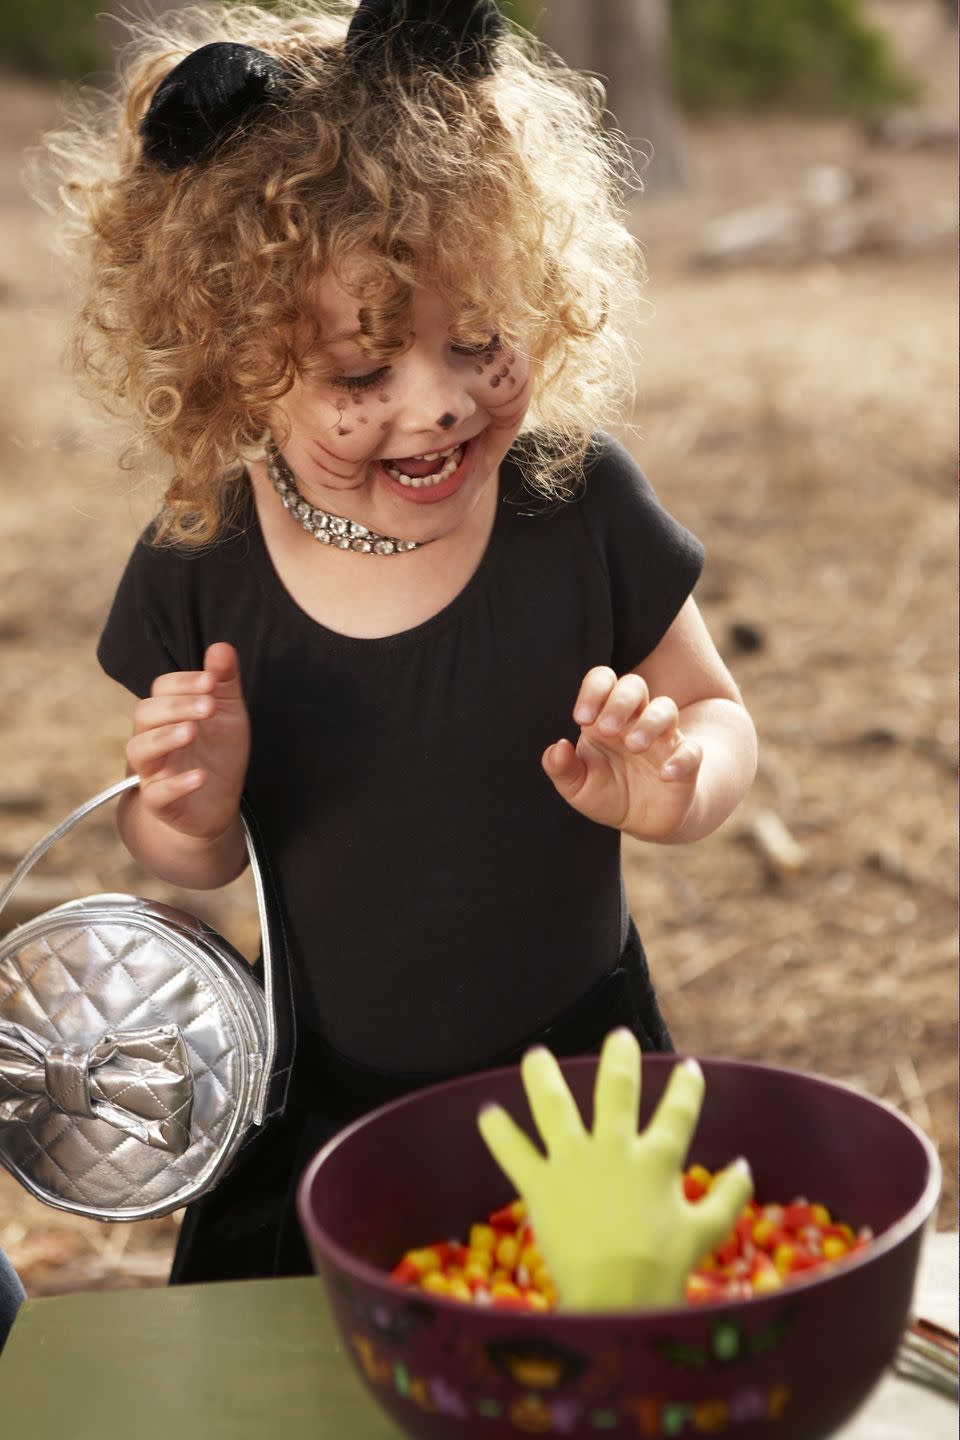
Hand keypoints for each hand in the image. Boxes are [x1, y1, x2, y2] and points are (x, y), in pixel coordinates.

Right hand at [125, 642, 249, 841]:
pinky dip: (177, 785)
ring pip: (140, 750)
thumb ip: (224, 682)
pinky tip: (200, 777)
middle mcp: (152, 738)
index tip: (211, 681)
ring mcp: (153, 771)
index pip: (161, 688)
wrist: (217, 804)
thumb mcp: (227, 714)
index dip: (183, 682)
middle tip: (208, 706)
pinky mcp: (160, 803)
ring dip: (164, 738)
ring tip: (191, 731)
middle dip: (176, 706)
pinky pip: (157, 794)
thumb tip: (222, 647)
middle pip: (145, 714)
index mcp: (167, 713)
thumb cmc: (217, 753)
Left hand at [477, 1029, 752, 1310]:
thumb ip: (728, 1196)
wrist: (617, 1297)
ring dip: (544, 1077)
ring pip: (555, 1106)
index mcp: (657, 1159)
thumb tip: (745, 1165)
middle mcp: (614, 1148)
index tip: (689, 1067)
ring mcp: (574, 1162)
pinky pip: (514, 1152)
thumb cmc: (665, 1269)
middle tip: (619, 1037)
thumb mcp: (707, 1232)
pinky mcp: (541, 1184)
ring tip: (536, 1055)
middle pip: (616, 1089)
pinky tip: (486, 1112)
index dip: (686, 1086)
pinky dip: (498, 1132)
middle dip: (619, 1058)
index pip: (678, 1111)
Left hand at [542, 667, 702, 840]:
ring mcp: (663, 739)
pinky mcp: (685, 762)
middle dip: (619, 702)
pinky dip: (681, 759)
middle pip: (634, 686)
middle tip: (606, 730)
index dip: (593, 691)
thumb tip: (557, 748)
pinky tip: (664, 774)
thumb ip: (562, 768)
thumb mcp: (577, 787)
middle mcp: (635, 720)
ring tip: (633, 746)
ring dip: (649, 722)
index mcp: (605, 718)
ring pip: (665, 709)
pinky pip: (692, 751)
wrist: (643, 822)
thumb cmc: (607, 793)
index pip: (603, 682)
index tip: (581, 718)